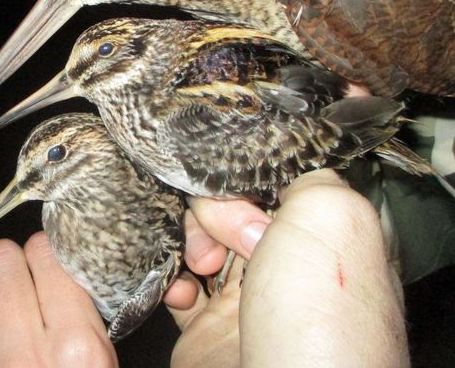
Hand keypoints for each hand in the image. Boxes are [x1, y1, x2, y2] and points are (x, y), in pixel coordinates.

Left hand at [0, 232, 117, 367]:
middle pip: (1, 263)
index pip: (48, 258)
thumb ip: (89, 324)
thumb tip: (67, 277)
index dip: (45, 248)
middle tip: (12, 269)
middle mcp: (26, 356)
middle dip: (6, 258)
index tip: (44, 254)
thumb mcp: (105, 367)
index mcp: (76, 348)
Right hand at [165, 169, 408, 366]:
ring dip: (189, 241)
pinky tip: (180, 289)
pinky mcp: (208, 329)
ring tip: (199, 265)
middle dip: (216, 211)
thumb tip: (259, 185)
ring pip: (201, 240)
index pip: (276, 181)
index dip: (248, 176)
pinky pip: (178, 287)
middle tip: (225, 239)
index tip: (233, 183)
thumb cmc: (317, 317)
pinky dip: (171, 281)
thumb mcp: (333, 216)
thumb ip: (306, 174)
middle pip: (233, 207)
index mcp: (326, 238)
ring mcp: (248, 300)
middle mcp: (289, 267)